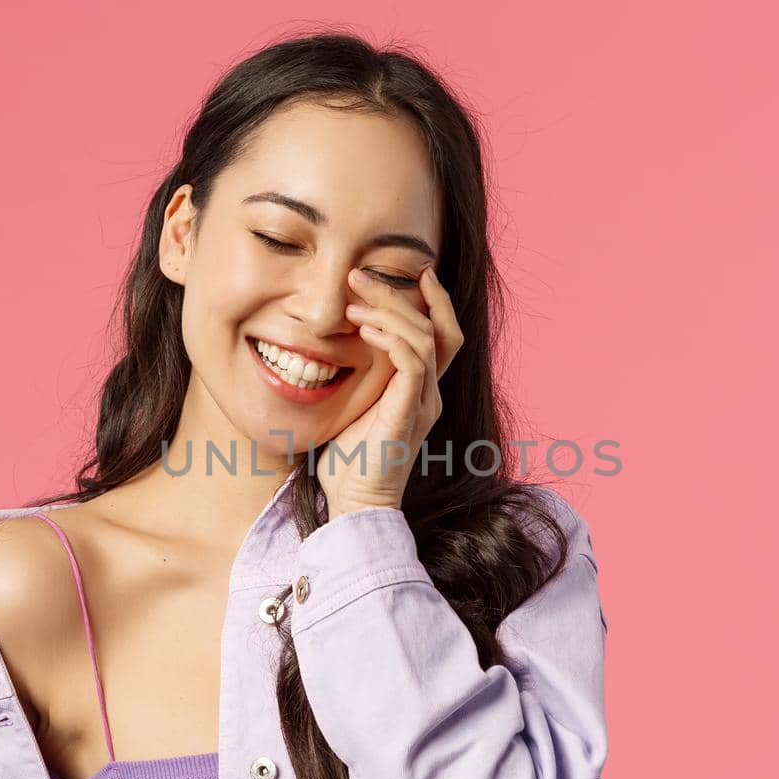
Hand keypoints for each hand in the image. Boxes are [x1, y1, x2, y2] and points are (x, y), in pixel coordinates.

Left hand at [319, 264, 463, 514]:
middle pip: (439, 330)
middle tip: (362, 276)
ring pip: (425, 340)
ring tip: (355, 305)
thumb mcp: (355, 407)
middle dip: (404, 295)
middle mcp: (430, 394)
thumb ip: (360, 377)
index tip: (413, 273)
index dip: (435, 301)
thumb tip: (335, 343)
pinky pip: (413, 365)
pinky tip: (363, 332)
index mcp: (421, 391)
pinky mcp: (408, 415)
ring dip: (390, 314)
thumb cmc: (349, 462)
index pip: (443, 335)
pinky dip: (391, 341)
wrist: (355, 505)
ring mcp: (423, 404)